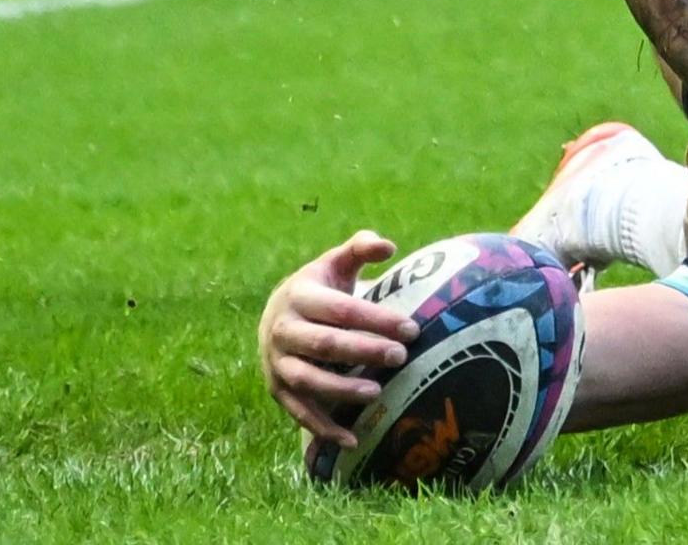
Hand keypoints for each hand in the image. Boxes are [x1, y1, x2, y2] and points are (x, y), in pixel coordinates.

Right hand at [257, 231, 418, 446]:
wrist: (275, 315)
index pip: (341, 309)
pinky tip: (352, 440)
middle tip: (401, 357)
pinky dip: (323, 428)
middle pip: (324, 344)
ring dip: (341, 390)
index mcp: (299, 295)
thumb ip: (360, 248)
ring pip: (307, 380)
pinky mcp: (277, 390)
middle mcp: (282, 329)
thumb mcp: (335, 263)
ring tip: (377, 392)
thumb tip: (388, 246)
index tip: (412, 329)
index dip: (376, 319)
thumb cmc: (319, 288)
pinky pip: (299, 412)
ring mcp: (277, 363)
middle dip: (364, 351)